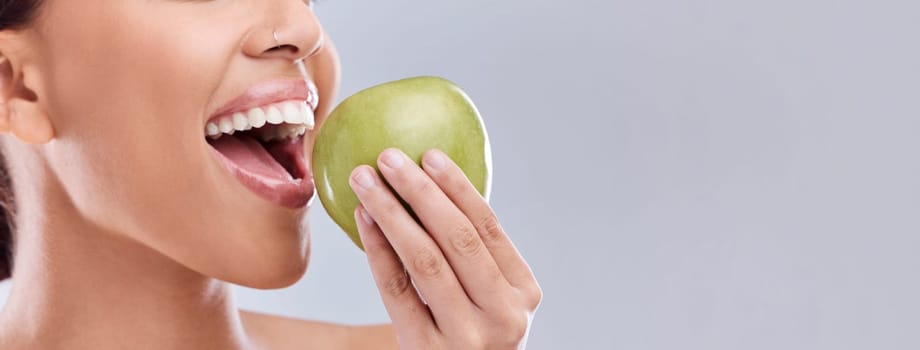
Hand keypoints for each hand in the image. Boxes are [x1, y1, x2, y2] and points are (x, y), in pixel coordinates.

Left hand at [348, 148, 542, 349]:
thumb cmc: (470, 334)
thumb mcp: (491, 301)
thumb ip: (476, 257)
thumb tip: (433, 181)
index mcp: (525, 294)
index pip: (490, 228)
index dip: (459, 188)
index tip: (429, 154)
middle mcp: (504, 317)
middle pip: (459, 239)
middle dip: (421, 192)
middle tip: (389, 158)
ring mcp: (466, 338)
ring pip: (425, 260)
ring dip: (392, 212)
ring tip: (366, 179)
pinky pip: (397, 290)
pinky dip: (378, 249)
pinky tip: (363, 219)